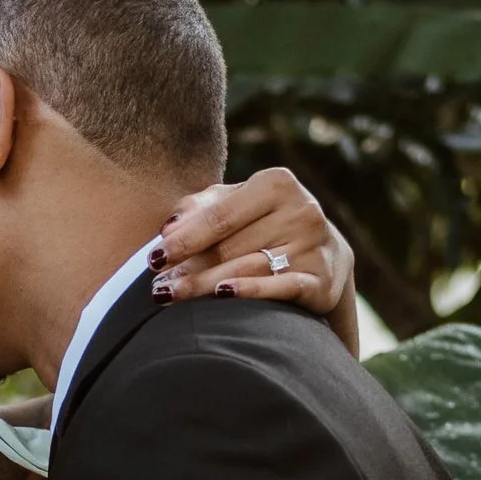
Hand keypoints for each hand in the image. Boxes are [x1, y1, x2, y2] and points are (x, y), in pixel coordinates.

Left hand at [152, 165, 359, 338]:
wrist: (327, 255)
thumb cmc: (266, 224)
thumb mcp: (237, 206)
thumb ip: (201, 209)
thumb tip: (168, 228)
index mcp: (276, 183)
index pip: (219, 216)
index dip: (183, 239)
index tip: (153, 259)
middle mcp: (301, 210)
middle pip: (229, 246)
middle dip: (189, 268)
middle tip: (158, 288)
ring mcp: (314, 245)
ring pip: (248, 267)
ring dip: (206, 285)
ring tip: (173, 296)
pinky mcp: (322, 280)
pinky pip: (282, 286)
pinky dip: (252, 291)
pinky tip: (224, 295)